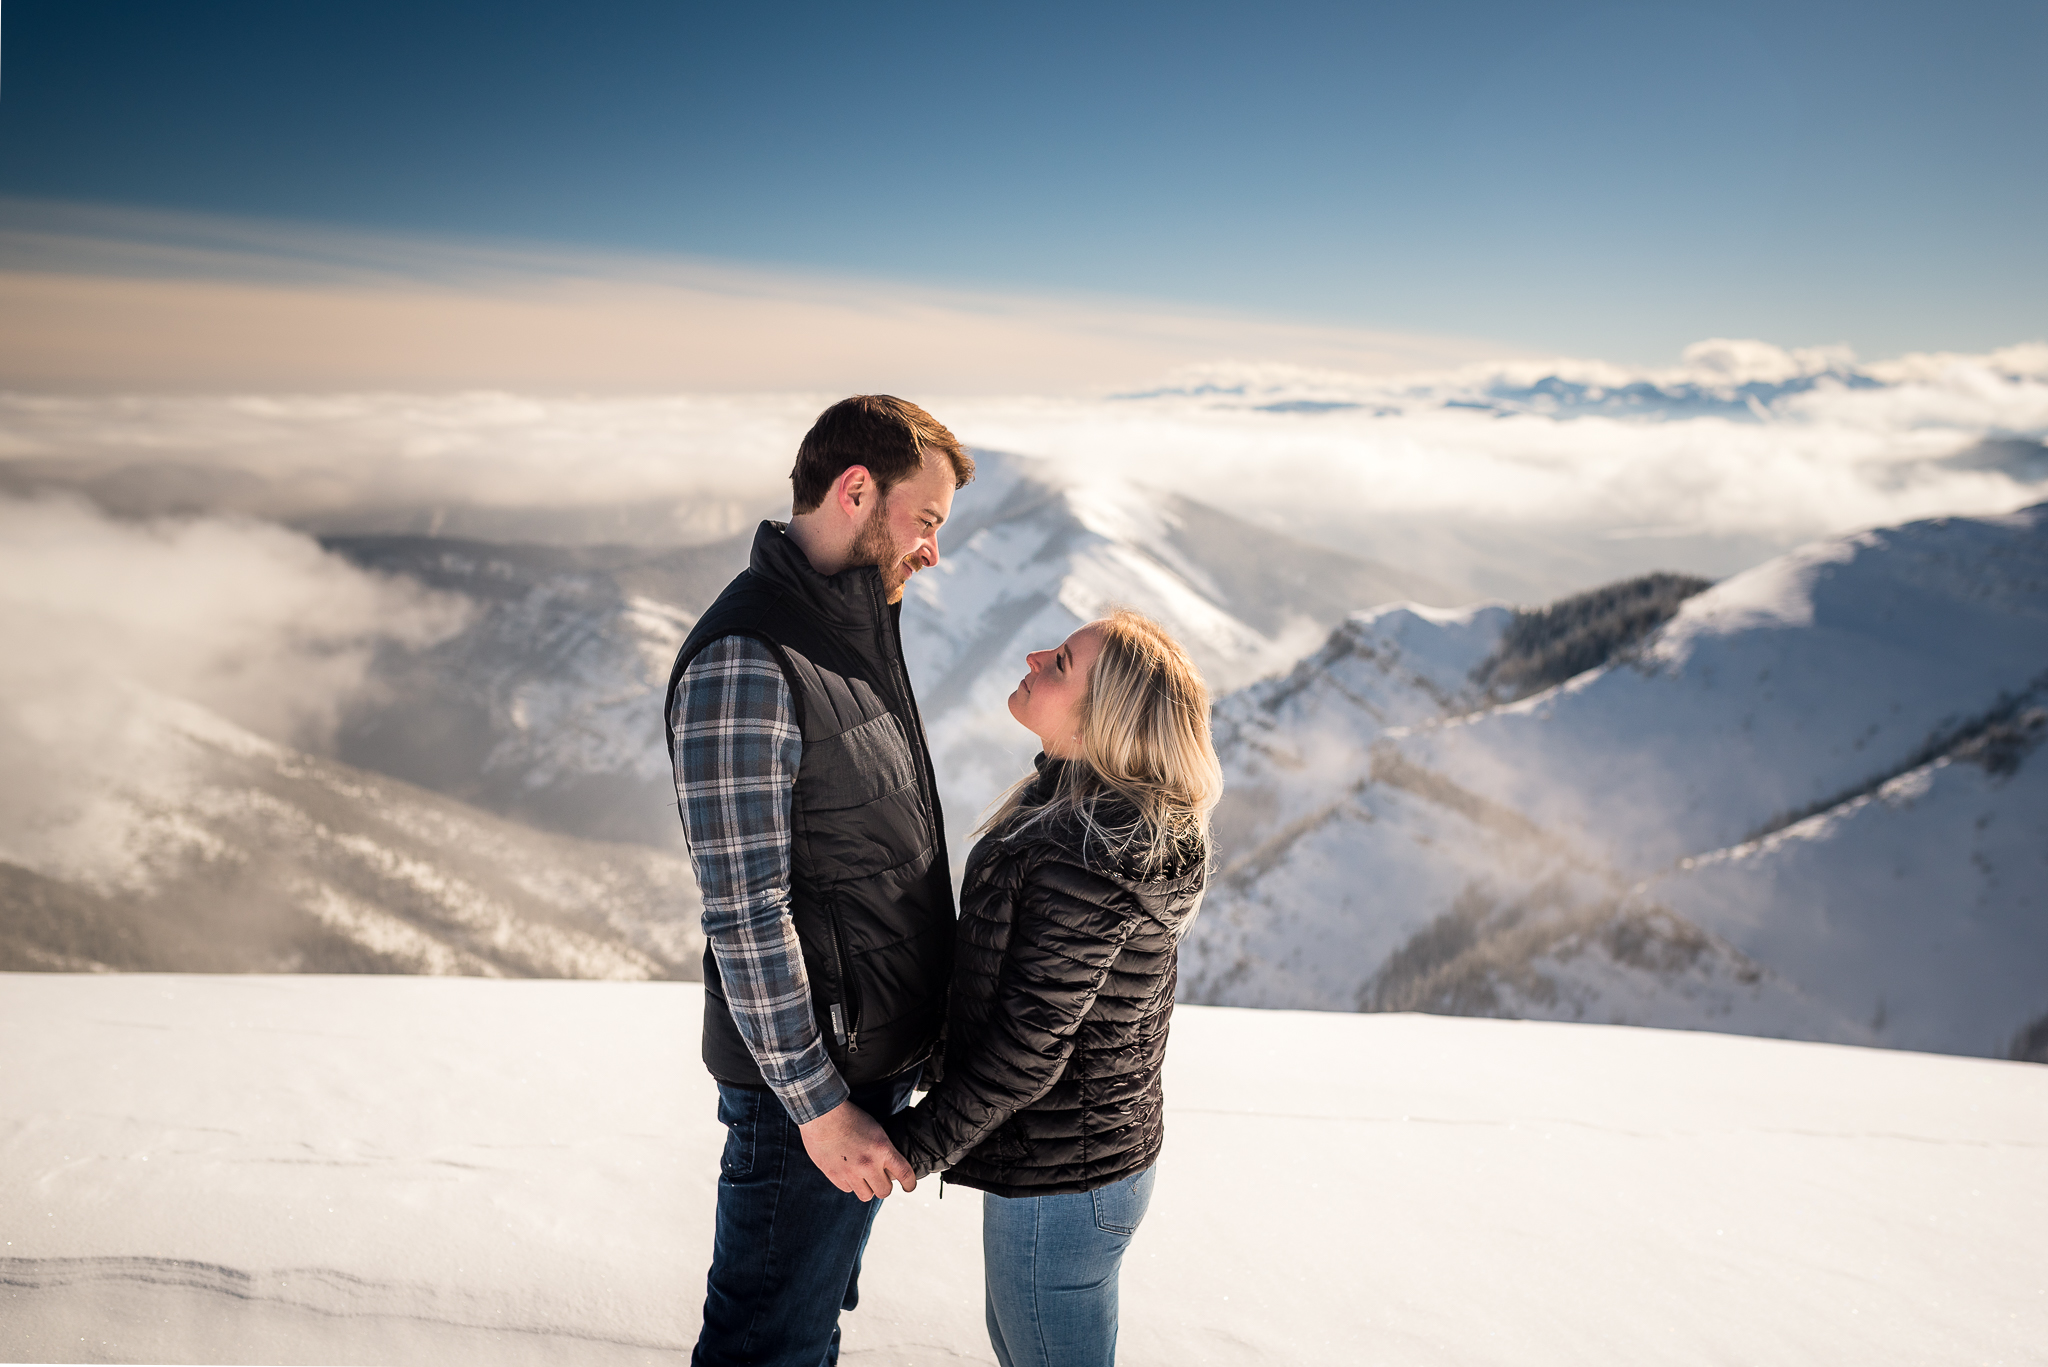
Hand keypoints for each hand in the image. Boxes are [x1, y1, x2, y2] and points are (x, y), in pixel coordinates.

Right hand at [798, 1100, 916, 1200]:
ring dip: (867, 1188)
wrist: (823, 1114)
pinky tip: (847, 1171)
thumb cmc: (851, 1117)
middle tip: (880, 1179)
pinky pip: (848, 1189)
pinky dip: (850, 1183)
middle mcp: (868, 1164)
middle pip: (885, 1191)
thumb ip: (884, 1151)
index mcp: (882, 1149)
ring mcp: (850, 1172)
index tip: (909, 1187)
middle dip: (884, 1186)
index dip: (910, 1184)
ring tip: (862, 1176)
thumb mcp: (876, 1130)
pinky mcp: (834, 1175)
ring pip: (866, 1195)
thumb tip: (889, 1169)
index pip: (904, 1173)